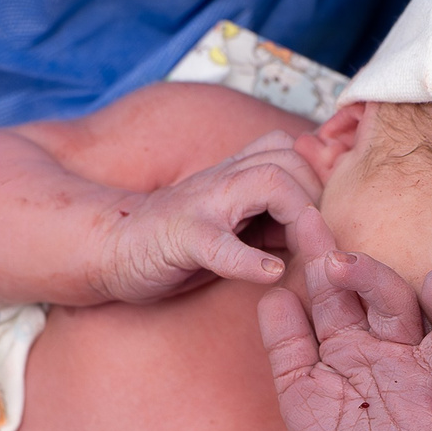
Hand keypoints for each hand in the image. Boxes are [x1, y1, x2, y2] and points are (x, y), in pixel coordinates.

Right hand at [92, 131, 328, 302]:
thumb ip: (273, 221)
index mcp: (237, 175)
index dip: (316, 187)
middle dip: (314, 198)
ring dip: (294, 216)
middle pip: (290, 160)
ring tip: (297, 252)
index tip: (320, 229)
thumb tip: (320, 232)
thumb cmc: (176, 242)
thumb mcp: (235, 226)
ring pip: (267, 183)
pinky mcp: (183, 237)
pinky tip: (268, 275)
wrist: (111, 248)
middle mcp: (223, 180)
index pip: (294, 155)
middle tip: (314, 241)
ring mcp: (203, 204)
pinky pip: (222, 243)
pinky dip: (248, 260)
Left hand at [260, 253, 431, 430]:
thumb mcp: (295, 381)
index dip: (326, 257)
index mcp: (361, 334)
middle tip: (342, 260)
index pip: (346, 288)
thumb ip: (284, 339)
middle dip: (374, 277)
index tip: (304, 223)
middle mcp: (399, 350)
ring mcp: (424, 385)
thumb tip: (271, 293)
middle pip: (398, 301)